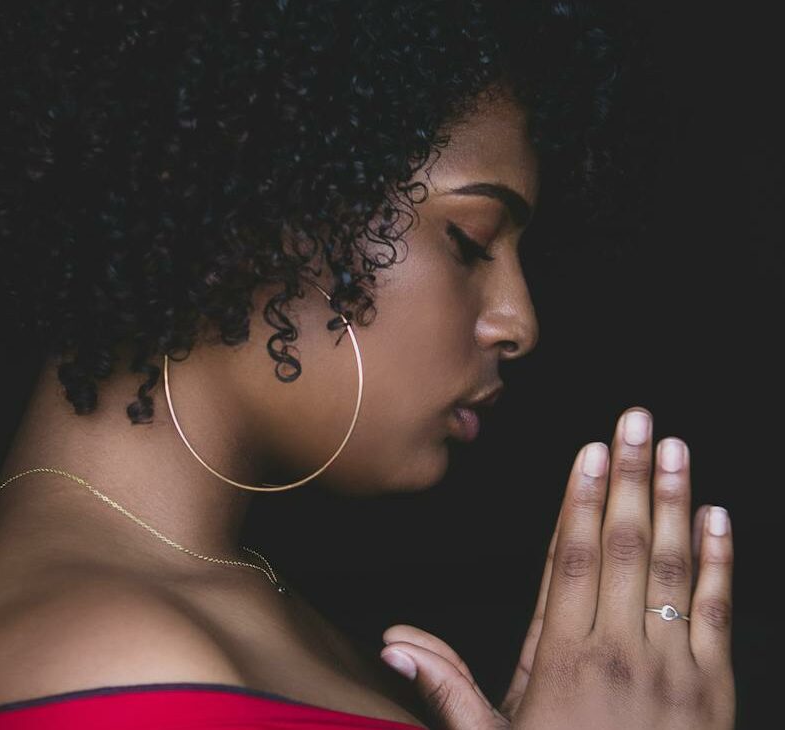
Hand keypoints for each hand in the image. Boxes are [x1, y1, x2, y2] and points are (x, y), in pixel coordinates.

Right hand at [380, 407, 734, 728]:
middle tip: (637, 420)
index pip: (570, 558)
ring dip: (675, 500)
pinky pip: (717, 610)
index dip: (581, 500)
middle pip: (622, 543)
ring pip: (671, 565)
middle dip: (630, 475)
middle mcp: (618, 648)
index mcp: (563, 657)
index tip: (590, 452)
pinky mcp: (713, 687)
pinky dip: (721, 560)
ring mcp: (671, 665)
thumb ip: (446, 687)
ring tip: (675, 448)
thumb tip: (395, 641)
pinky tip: (719, 516)